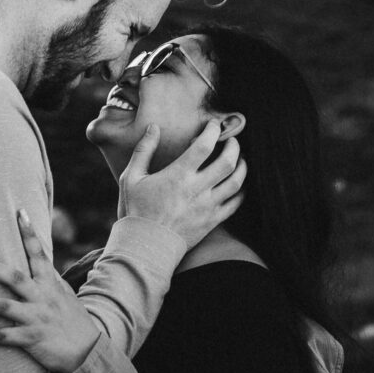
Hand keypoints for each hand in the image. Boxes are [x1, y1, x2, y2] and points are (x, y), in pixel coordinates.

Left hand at [0, 209, 98, 372]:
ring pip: (3, 307)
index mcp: (50, 284)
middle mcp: (42, 298)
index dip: (30, 233)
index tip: (20, 212)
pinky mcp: (32, 339)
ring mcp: (36, 318)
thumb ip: (48, 276)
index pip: (38, 254)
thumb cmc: (72, 319)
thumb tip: (37, 254)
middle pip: (13, 277)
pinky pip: (3, 337)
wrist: (88, 352)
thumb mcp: (64, 293)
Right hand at [117, 118, 244, 250]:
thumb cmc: (135, 211)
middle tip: (232, 139)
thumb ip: (143, 150)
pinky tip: (238, 185)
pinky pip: (235, 204)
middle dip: (234, 146)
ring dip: (242, 167)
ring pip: (236, 182)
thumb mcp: (131, 177)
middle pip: (228, 162)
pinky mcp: (212, 221)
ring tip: (240, 159)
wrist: (145, 247)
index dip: (213, 131)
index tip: (214, 125)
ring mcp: (207, 206)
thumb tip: (153, 128)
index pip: (204, 146)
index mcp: (178, 176)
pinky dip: (241, 192)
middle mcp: (196, 189)